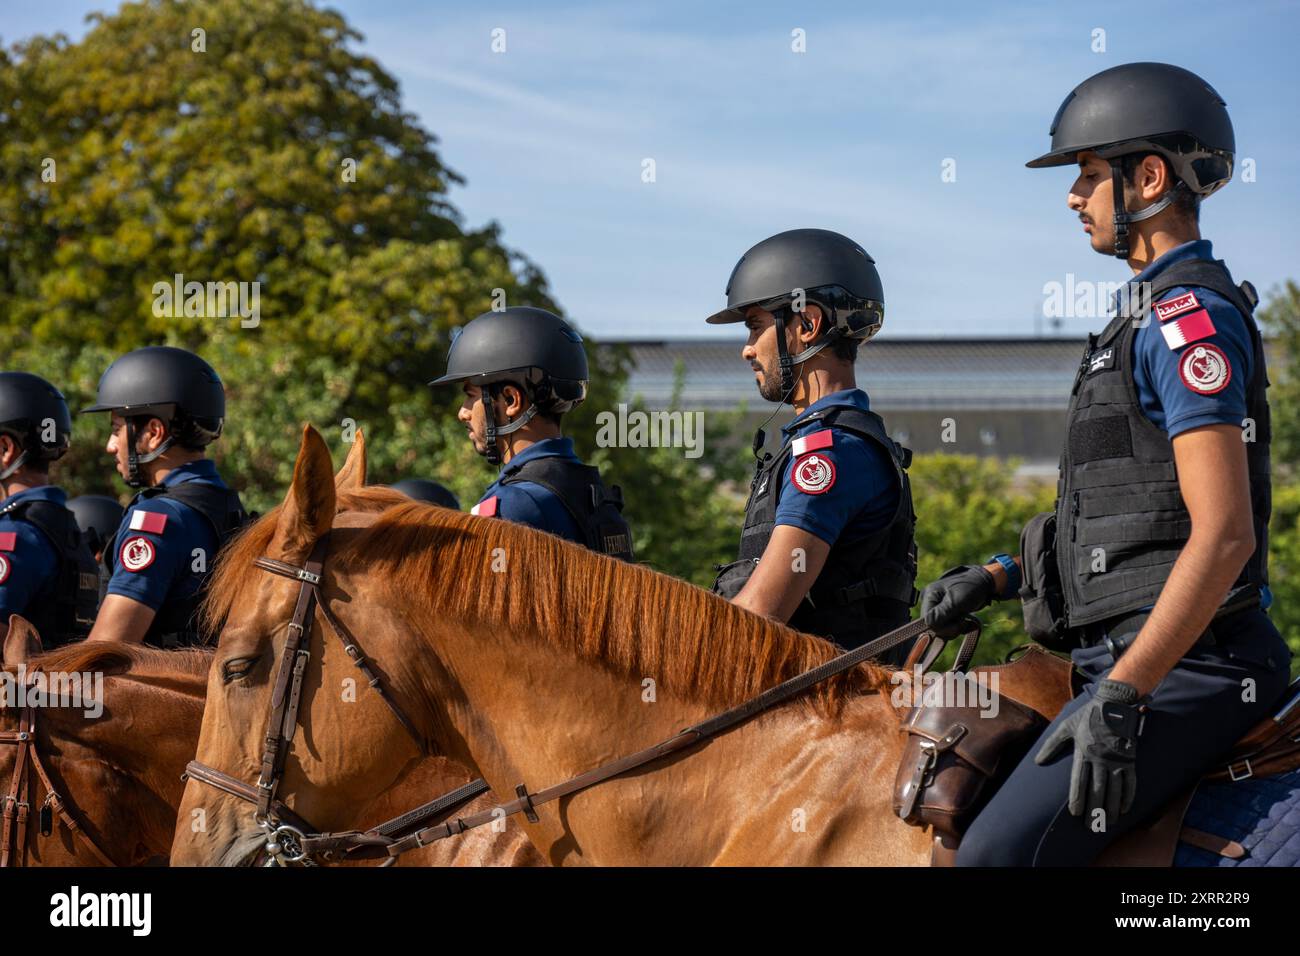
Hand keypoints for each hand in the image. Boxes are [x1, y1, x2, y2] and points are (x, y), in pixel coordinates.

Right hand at [920, 565, 995, 637]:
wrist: (985, 583)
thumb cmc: (971, 588)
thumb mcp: (957, 600)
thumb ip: (942, 612)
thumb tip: (929, 624)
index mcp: (930, 595)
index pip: (927, 620)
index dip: (942, 627)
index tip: (959, 623)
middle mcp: (930, 601)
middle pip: (933, 625)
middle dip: (950, 628)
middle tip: (964, 622)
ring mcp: (938, 607)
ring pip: (940, 628)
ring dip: (955, 629)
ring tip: (966, 621)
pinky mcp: (945, 612)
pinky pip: (947, 626)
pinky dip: (958, 628)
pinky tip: (966, 622)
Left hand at [1034, 679, 1142, 822]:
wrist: (1114, 705)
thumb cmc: (1088, 716)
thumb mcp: (1066, 726)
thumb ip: (1051, 744)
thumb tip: (1037, 762)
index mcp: (1083, 752)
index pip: (1079, 781)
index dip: (1078, 798)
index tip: (1075, 813)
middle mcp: (1100, 759)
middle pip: (1097, 790)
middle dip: (1094, 810)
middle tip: (1092, 826)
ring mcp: (1116, 760)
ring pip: (1115, 790)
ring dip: (1112, 808)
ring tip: (1108, 823)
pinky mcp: (1129, 759)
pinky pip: (1130, 782)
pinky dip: (1128, 796)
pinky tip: (1125, 809)